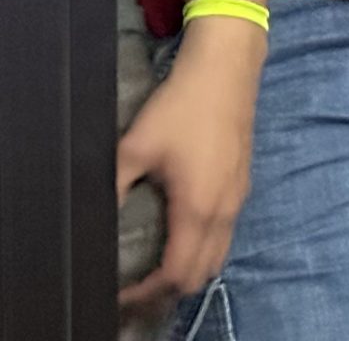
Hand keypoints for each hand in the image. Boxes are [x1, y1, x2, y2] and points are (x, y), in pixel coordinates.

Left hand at [116, 18, 263, 309]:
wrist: (227, 68)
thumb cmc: (181, 107)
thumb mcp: (135, 148)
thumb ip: (113, 189)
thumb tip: (92, 221)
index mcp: (198, 208)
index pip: (177, 274)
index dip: (147, 293)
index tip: (120, 293)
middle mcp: (225, 210)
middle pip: (203, 273)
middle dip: (169, 289)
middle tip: (135, 286)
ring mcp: (239, 196)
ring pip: (220, 253)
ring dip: (190, 268)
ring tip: (157, 265)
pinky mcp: (243, 182)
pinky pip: (227, 232)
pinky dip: (204, 247)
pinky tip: (182, 232)